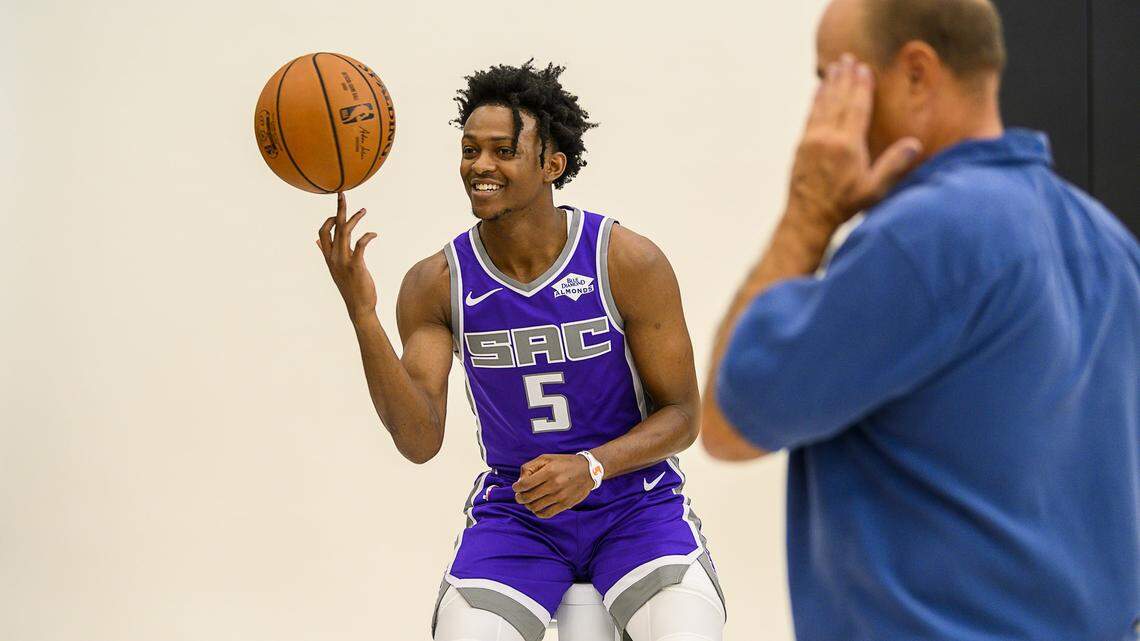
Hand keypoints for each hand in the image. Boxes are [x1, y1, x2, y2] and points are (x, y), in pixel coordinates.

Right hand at [317, 193, 379, 321]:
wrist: (359, 307)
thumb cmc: (350, 287)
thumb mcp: (336, 270)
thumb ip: (327, 254)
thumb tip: (317, 242)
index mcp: (329, 257)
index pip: (322, 233)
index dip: (329, 220)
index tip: (338, 214)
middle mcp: (334, 257)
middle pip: (333, 227)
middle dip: (339, 209)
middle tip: (343, 194)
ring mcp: (343, 261)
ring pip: (345, 232)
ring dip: (354, 218)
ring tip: (364, 210)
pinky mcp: (356, 265)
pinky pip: (360, 245)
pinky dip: (366, 236)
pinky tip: (374, 234)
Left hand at [512, 454, 593, 518]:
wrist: (588, 470)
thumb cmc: (564, 463)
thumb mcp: (546, 458)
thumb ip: (530, 467)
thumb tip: (520, 481)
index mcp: (549, 471)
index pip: (525, 484)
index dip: (516, 487)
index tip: (516, 487)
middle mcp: (554, 485)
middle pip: (528, 497)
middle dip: (519, 498)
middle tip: (519, 496)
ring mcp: (560, 496)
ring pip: (535, 507)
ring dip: (528, 505)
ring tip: (529, 501)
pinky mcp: (565, 504)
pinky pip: (546, 514)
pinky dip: (538, 513)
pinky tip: (537, 507)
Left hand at [788, 53, 922, 228]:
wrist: (808, 217)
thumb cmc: (844, 206)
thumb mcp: (874, 190)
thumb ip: (893, 166)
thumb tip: (914, 143)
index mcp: (848, 146)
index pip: (857, 108)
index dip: (861, 87)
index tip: (864, 69)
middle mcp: (828, 138)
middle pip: (839, 100)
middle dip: (845, 78)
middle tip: (848, 58)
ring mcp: (812, 140)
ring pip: (823, 104)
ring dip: (830, 84)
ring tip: (835, 66)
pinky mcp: (802, 146)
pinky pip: (810, 115)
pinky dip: (816, 100)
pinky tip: (818, 90)